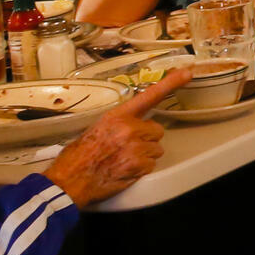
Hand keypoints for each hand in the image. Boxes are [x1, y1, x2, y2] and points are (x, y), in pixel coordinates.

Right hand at [42, 69, 189, 207]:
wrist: (67, 182)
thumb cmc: (76, 158)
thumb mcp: (95, 130)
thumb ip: (117, 124)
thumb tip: (131, 124)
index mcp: (116, 116)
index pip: (148, 96)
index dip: (170, 83)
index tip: (186, 73)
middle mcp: (128, 129)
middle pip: (156, 131)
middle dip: (146, 140)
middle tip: (126, 149)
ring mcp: (134, 147)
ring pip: (155, 150)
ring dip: (143, 156)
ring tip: (122, 161)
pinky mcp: (138, 165)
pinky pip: (151, 165)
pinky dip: (140, 170)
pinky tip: (123, 171)